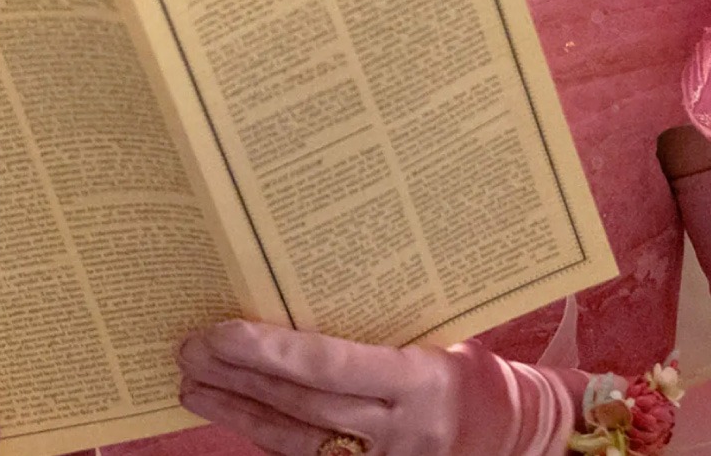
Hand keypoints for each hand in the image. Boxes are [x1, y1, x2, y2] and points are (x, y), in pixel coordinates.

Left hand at [177, 322, 579, 455]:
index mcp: (419, 382)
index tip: (220, 331)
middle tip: (188, 348)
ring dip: (237, 409)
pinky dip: (264, 435)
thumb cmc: (477, 373)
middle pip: (299, 406)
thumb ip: (390, 320)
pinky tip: (232, 411)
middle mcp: (398, 431)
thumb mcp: (447, 341)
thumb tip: (312, 272)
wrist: (521, 438)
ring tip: (191, 383)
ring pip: (294, 440)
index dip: (269, 352)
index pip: (330, 366)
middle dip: (238, 378)